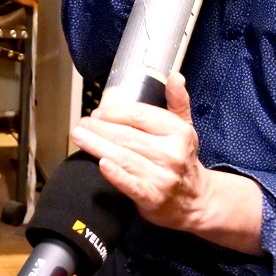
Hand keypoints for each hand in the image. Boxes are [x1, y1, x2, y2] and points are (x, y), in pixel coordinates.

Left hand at [69, 73, 209, 232]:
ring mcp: (163, 177)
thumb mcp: (185, 128)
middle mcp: (171, 153)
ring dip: (97, 146)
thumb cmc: (183, 158)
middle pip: (128, 136)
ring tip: (80, 137)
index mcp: (179, 132)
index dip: (115, 113)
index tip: (97, 112)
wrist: (195, 200)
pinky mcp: (153, 198)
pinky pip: (131, 185)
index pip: (141, 116)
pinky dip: (116, 175)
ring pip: (124, 157)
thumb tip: (176, 76)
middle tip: (81, 124)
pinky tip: (101, 165)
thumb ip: (178, 101)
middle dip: (100, 129)